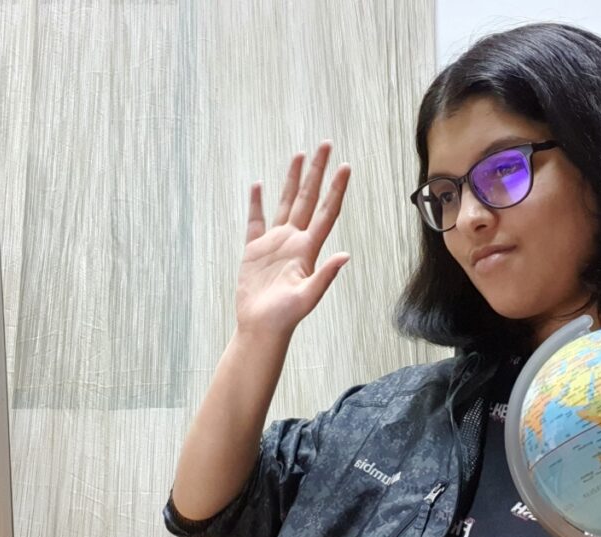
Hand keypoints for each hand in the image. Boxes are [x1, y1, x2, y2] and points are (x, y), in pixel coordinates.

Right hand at [237, 142, 350, 337]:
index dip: (336, 189)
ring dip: (293, 180)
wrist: (261, 328)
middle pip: (308, 199)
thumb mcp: (307, 297)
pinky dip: (256, 204)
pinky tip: (257, 186)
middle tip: (325, 144)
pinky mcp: (255, 251)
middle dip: (317, 172)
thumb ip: (325, 276)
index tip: (345, 166)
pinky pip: (255, 222)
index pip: (326, 212)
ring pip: (286, 203)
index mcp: (308, 249)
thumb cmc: (285, 318)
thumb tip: (345, 256)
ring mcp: (275, 244)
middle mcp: (294, 241)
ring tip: (299, 155)